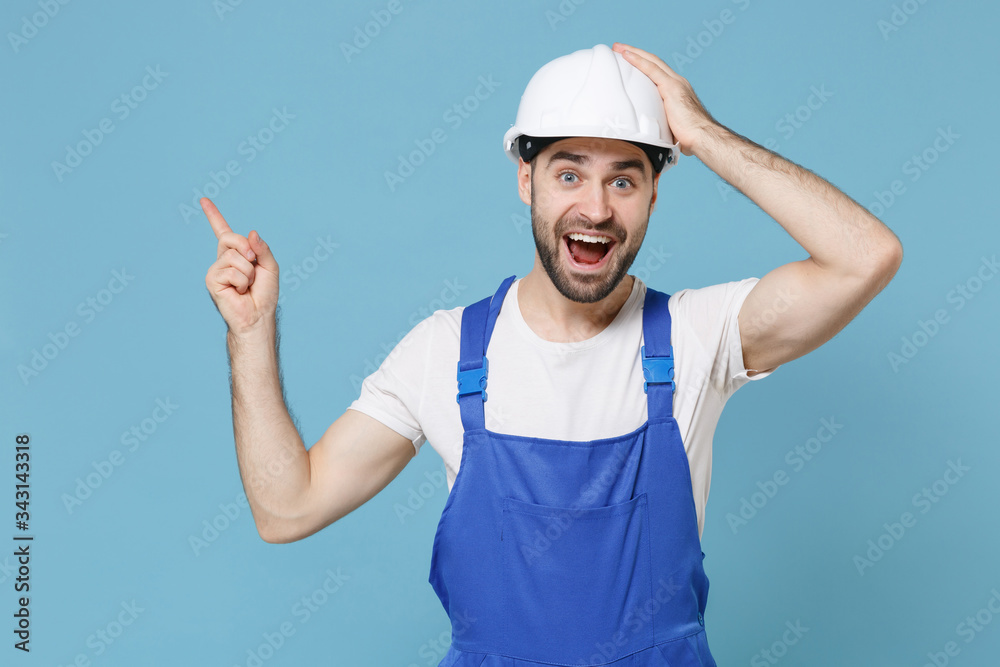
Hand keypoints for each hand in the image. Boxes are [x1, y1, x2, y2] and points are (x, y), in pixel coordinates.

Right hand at [202, 197, 279, 335]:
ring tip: (247, 286)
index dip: (214, 215)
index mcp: (236, 254)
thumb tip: (251, 233)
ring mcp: (216, 269)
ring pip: (234, 256)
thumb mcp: (270, 266)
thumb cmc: (264, 294)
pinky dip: (242, 281)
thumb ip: (262, 249)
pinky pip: (231, 271)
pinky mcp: (212, 280)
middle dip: (248, 250)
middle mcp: (223, 259)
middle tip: (253, 265)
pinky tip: (240, 292)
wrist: (258, 316)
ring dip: (249, 272)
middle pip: (232, 238)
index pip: (222, 231)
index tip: (204, 200)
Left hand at [613, 42, 718, 156]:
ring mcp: (675, 83)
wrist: (702, 138)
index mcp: (677, 92)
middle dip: (636, 53)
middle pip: (653, 62)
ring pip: (652, 61)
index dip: (643, 65)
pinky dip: (638, 60)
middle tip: (618, 48)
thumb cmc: (689, 139)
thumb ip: (660, 125)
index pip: (657, 73)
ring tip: (618, 48)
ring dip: (633, 52)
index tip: (627, 60)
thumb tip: (649, 136)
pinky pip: (652, 69)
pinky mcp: (672, 87)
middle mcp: (677, 83)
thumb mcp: (670, 129)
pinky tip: (626, 55)